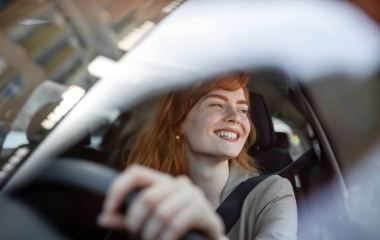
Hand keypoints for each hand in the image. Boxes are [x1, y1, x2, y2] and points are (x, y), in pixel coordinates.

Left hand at [97, 164, 224, 239]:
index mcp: (161, 182)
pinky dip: (165, 239)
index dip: (118, 189)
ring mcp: (193, 195)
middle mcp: (178, 183)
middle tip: (136, 236)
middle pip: (147, 198)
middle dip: (135, 223)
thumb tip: (103, 218)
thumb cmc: (174, 230)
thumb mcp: (146, 223)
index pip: (136, 173)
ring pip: (161, 213)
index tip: (107, 210)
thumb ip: (126, 220)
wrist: (204, 239)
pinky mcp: (203, 210)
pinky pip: (176, 225)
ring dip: (151, 235)